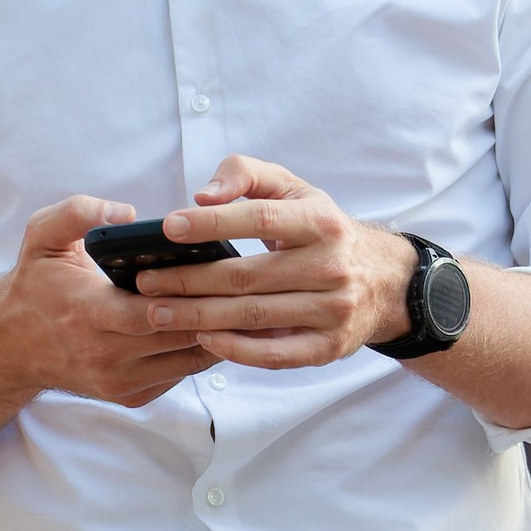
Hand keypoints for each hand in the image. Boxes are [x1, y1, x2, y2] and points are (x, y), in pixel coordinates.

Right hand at [0, 198, 231, 408]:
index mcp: (86, 312)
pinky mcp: (130, 396)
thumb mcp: (42, 235)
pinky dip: (202, 351)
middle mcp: (103, 354)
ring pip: (187, 360)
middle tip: (249, 285)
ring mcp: (118, 380)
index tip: (217, 272)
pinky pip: (180, 375)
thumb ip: (78, 212)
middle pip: (178, 336)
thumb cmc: (36, 283)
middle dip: (214, 311)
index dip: (187, 295)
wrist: (12, 344)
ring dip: (218, 333)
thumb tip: (126, 213)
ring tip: (245, 303)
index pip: (150, 312)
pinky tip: (221, 326)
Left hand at [132, 157, 416, 370]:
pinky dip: (233, 349)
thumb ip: (246, 175)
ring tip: (156, 313)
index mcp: (321, 222)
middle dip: (187, 281)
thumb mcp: (294, 190)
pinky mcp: (327, 347)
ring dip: (197, 317)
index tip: (168, 228)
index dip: (212, 223)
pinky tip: (201, 338)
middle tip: (145, 282)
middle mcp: (331, 267)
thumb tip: (203, 195)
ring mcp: (332, 311)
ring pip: (252, 317)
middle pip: (245, 277)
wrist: (385, 281)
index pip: (260, 218)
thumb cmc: (322, 230)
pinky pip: (273, 355)